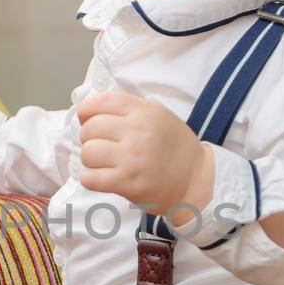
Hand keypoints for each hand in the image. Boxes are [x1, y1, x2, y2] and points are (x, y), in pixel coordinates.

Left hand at [76, 90, 213, 219]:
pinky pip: (89, 178)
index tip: (87, 120)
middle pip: (90, 128)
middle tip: (101, 146)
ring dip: (90, 160)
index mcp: (144, 111)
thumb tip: (89, 113)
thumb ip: (129, 111)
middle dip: (89, 138)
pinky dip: (90, 179)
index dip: (87, 111)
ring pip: (88, 152)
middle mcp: (137, 131)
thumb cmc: (174, 148)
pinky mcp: (127, 182)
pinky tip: (101, 178)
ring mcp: (132, 157)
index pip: (101, 102)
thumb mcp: (158, 116)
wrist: (196, 180)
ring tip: (103, 163)